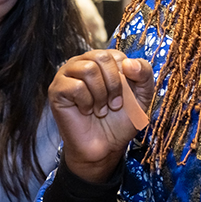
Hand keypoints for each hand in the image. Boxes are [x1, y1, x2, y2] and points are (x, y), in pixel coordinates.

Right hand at [49, 50, 154, 182]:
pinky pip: (75, 86)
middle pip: (102, 57)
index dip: (126, 77)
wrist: (105, 147)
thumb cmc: (120, 120)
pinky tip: (86, 111)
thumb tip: (129, 62)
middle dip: (114, 84)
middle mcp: (83, 63)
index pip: (117, 54)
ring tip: (101, 109)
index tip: (126, 96)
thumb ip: (144, 74)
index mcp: (102, 61)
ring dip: (100, 94)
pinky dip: (87, 102)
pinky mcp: (56, 90)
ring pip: (88, 69)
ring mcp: (67, 75)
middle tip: (115, 104)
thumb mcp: (142, 96)